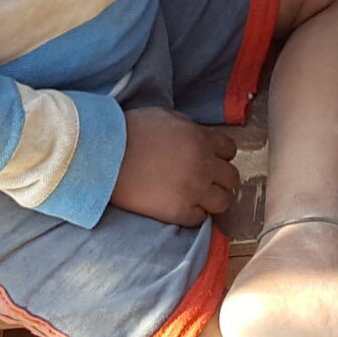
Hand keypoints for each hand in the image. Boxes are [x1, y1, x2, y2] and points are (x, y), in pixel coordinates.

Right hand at [110, 108, 239, 227]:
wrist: (105, 156)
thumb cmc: (132, 131)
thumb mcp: (167, 118)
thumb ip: (191, 129)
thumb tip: (201, 139)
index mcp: (201, 139)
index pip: (230, 150)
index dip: (220, 155)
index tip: (210, 160)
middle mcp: (203, 165)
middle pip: (232, 178)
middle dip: (221, 179)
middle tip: (207, 181)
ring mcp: (192, 190)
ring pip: (224, 201)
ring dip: (214, 199)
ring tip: (199, 198)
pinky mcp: (178, 212)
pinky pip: (200, 219)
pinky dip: (194, 214)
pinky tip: (181, 207)